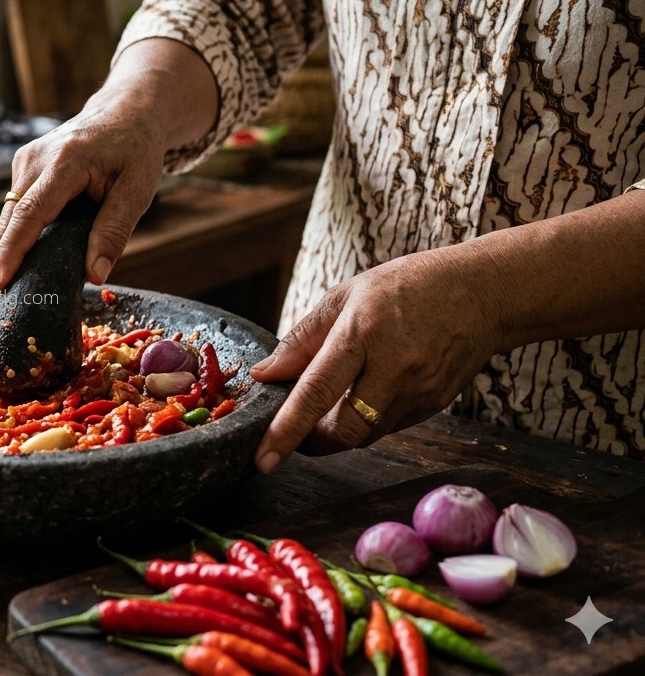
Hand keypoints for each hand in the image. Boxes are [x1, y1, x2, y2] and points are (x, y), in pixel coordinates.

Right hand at [0, 98, 167, 289]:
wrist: (126, 113)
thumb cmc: (135, 150)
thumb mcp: (137, 191)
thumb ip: (114, 232)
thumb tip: (94, 274)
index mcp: (65, 162)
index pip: (30, 214)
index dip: (11, 252)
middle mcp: (36, 157)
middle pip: (12, 218)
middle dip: (10, 256)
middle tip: (18, 290)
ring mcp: (26, 158)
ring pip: (11, 214)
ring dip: (22, 240)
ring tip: (46, 259)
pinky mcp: (23, 163)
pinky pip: (17, 204)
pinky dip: (29, 224)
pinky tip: (51, 230)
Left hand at [249, 247, 506, 472]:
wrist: (482, 292)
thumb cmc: (405, 288)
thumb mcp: (345, 297)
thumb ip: (300, 340)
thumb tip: (264, 376)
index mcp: (362, 333)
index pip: (317, 391)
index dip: (287, 429)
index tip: (263, 459)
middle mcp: (394, 367)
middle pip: (344, 430)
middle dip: (311, 440)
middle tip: (295, 428)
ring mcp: (419, 390)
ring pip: (365, 435)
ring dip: (338, 430)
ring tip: (333, 399)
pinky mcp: (434, 405)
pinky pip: (387, 428)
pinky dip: (366, 420)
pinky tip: (368, 391)